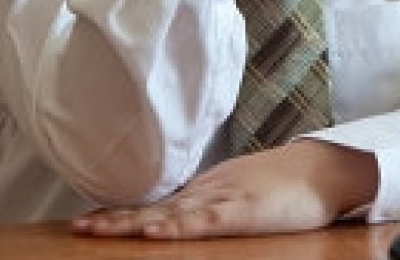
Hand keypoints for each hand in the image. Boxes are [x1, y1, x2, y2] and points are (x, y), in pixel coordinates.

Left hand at [72, 140, 378, 238]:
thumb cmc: (286, 184)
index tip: (87, 222)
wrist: (323, 168)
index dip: (121, 213)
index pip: (156, 204)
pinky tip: (154, 232)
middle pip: (154, 208)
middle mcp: (208, 193)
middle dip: (114, 220)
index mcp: (207, 191)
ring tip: (96, 231)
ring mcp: (223, 200)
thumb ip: (213, 202)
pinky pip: (204, 221)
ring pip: (170, 214)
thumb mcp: (242, 192)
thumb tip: (183, 216)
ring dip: (132, 224)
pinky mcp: (243, 211)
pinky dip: (177, 227)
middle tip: (76, 228)